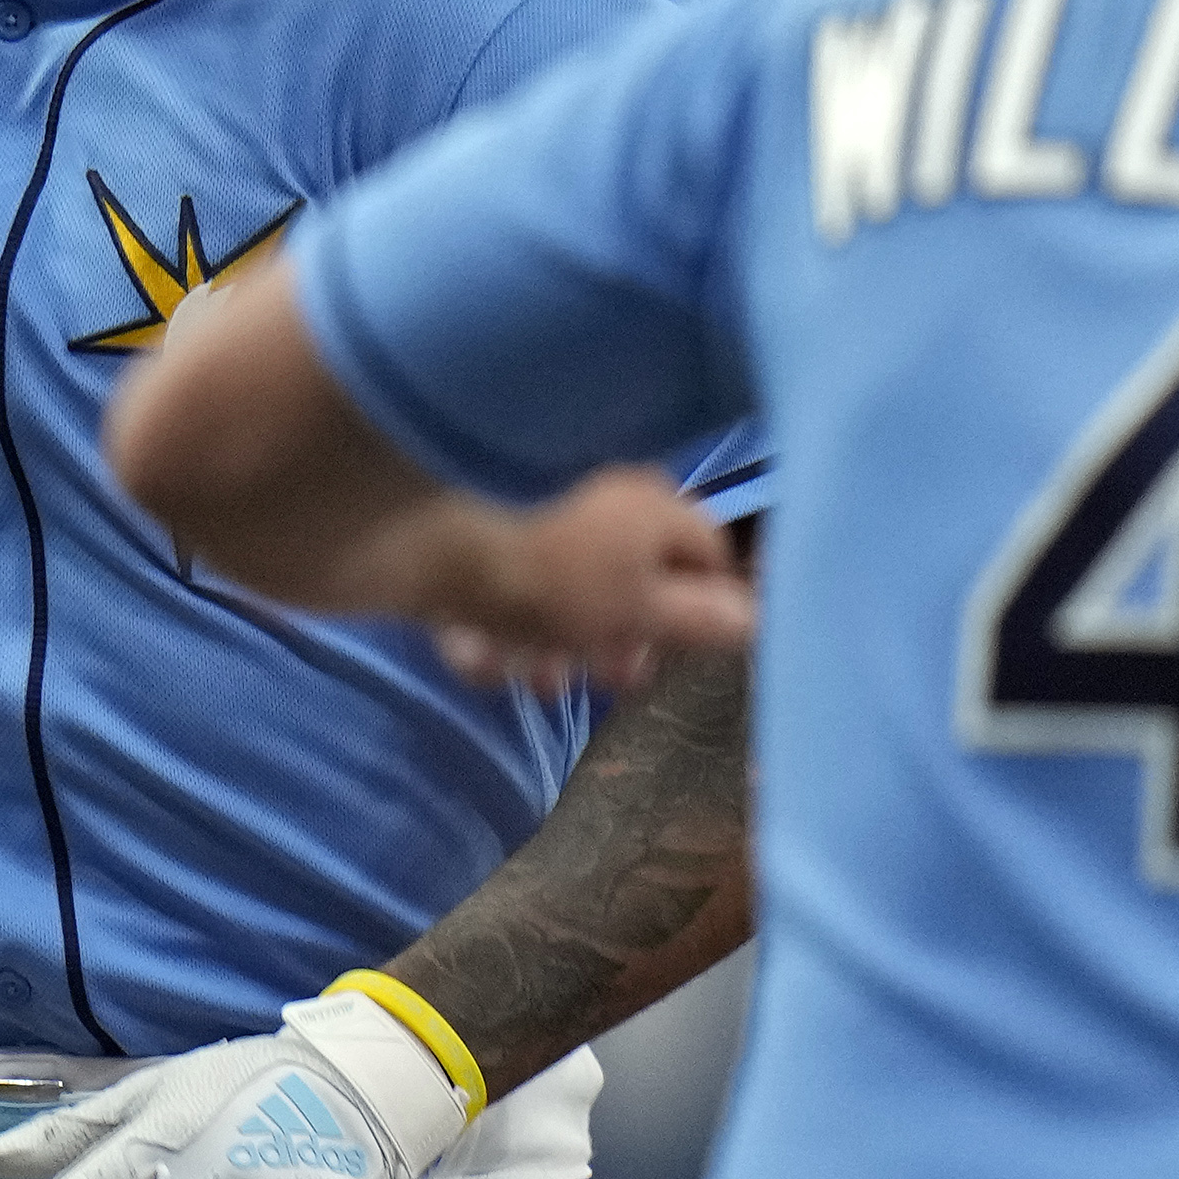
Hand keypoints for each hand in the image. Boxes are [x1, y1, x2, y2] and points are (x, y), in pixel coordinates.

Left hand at [431, 467, 758, 695]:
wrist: (421, 536)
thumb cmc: (555, 574)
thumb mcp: (642, 610)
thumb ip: (700, 621)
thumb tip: (756, 620)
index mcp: (653, 506)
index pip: (706, 554)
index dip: (701, 611)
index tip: (676, 658)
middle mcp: (600, 498)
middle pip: (627, 578)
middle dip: (614, 639)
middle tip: (604, 681)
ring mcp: (533, 510)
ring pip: (557, 590)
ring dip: (546, 645)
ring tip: (529, 679)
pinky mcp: (468, 531)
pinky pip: (495, 586)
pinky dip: (487, 625)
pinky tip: (471, 652)